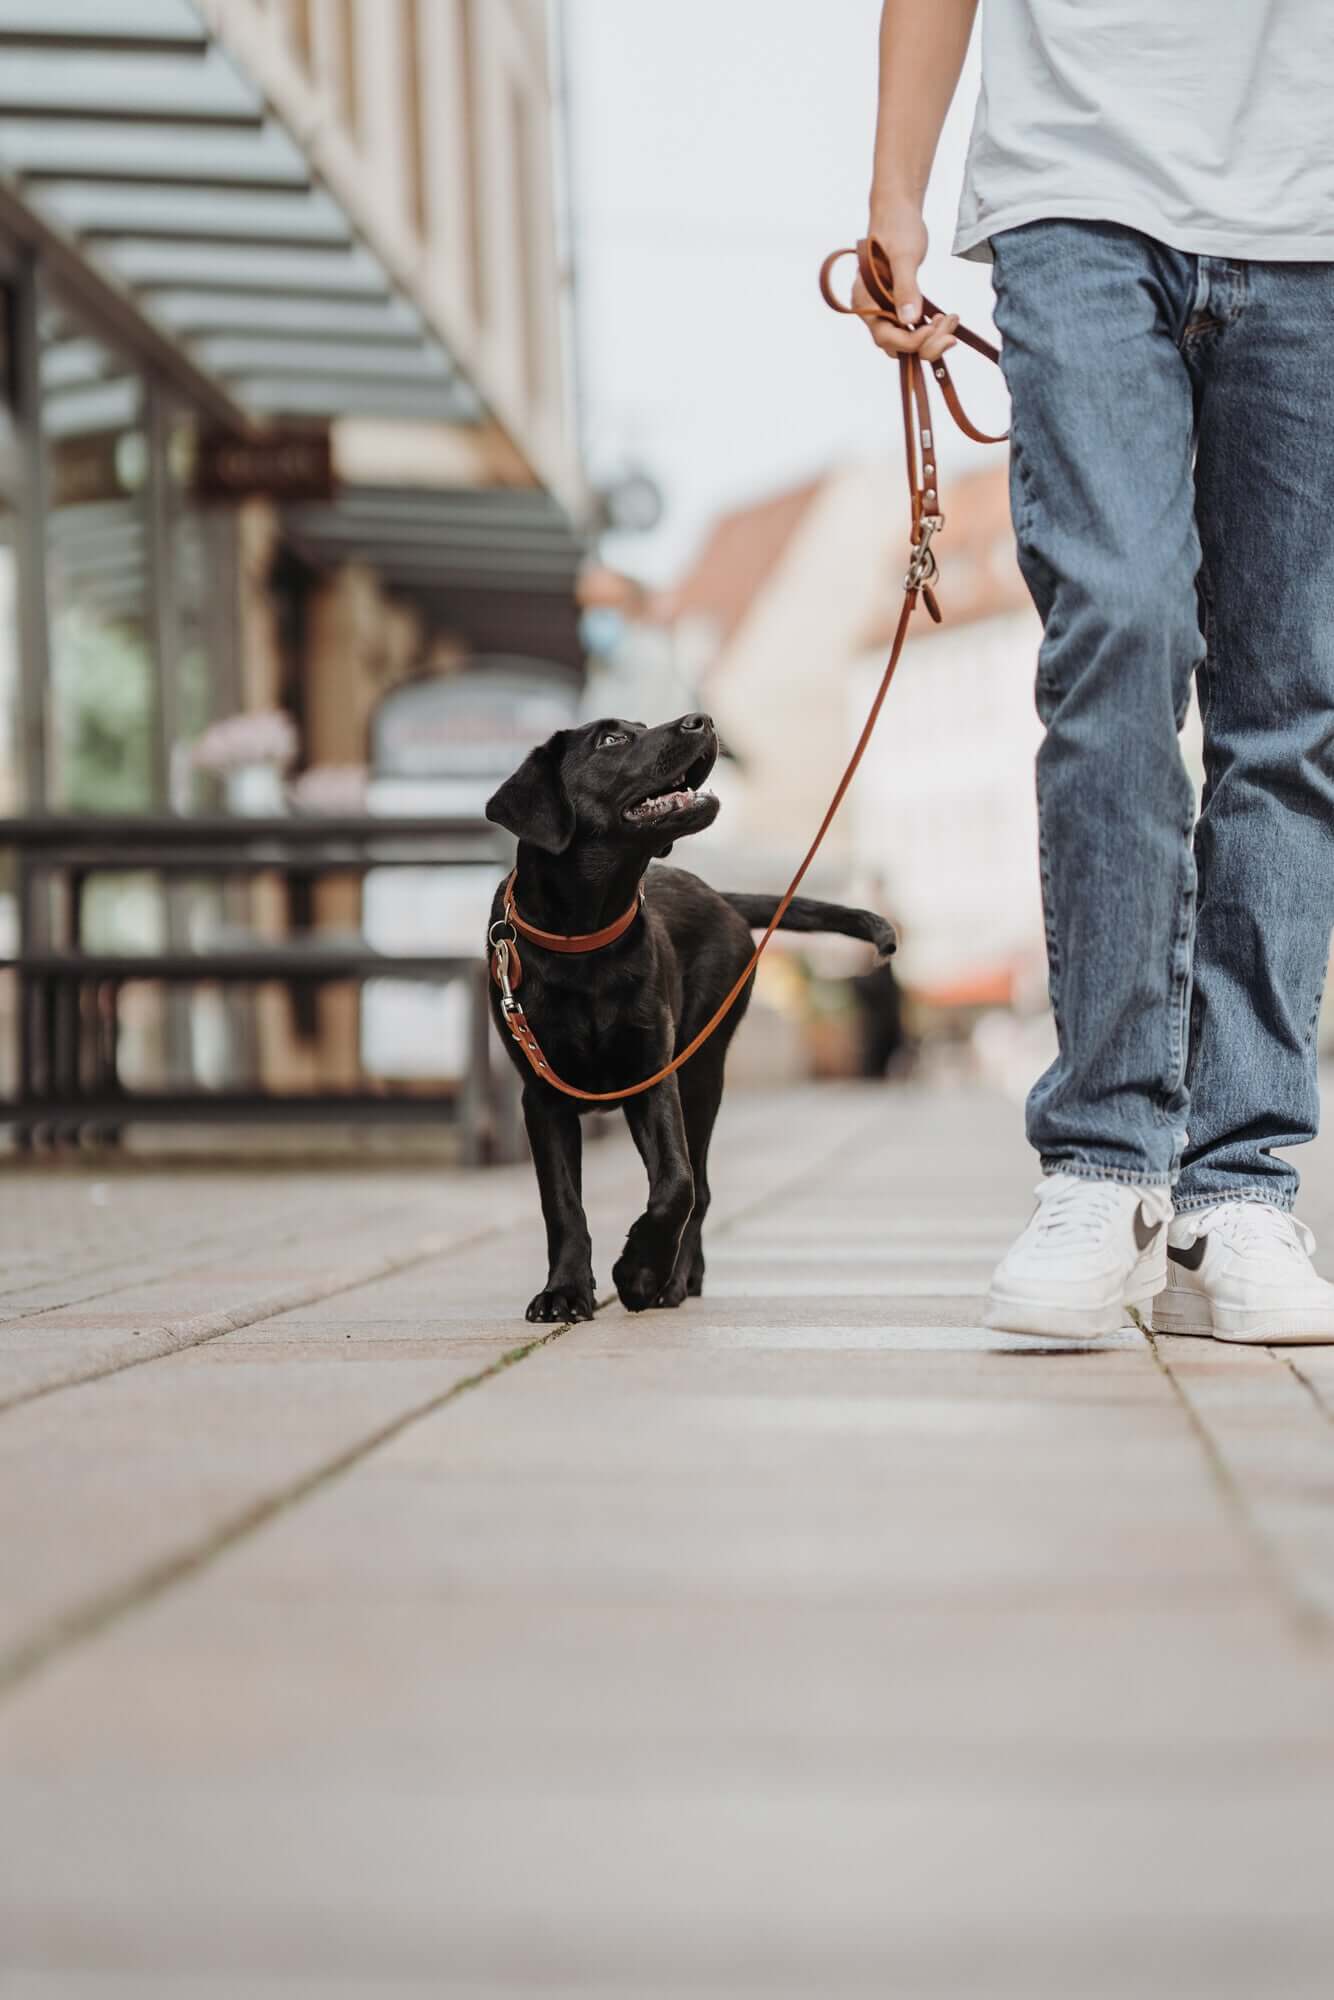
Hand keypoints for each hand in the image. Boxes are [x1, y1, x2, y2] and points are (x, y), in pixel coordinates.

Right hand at [854, 206, 957, 360]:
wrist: (897, 209)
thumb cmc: (897, 227)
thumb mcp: (904, 257)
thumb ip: (905, 288)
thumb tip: (909, 320)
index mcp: (865, 303)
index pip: (887, 338)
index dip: (912, 341)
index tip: (937, 328)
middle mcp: (872, 312)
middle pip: (897, 346)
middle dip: (926, 343)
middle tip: (951, 329)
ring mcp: (884, 309)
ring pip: (906, 341)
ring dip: (931, 338)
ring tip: (951, 320)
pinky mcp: (897, 304)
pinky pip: (912, 328)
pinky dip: (930, 329)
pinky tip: (945, 318)